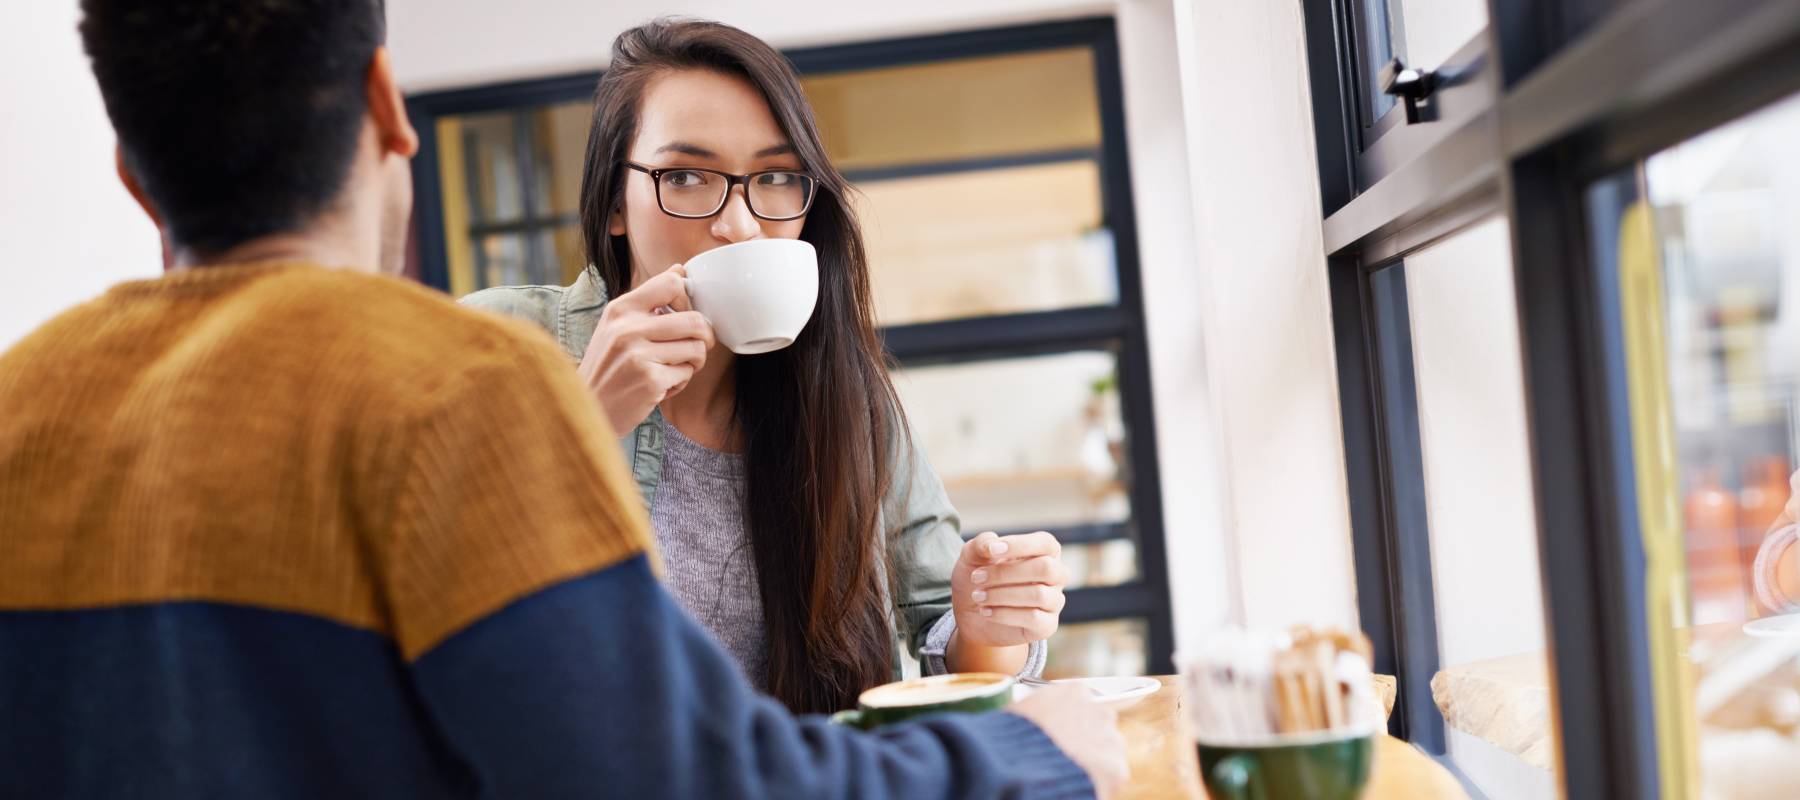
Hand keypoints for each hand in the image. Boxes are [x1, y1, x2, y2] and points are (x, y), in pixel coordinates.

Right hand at [576, 266, 715, 433]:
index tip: (685, 315)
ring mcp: (638, 355)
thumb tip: (680, 269)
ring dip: (693, 362)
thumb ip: (648, 299)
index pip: (672, 283)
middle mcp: (628, 328)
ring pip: (697, 348)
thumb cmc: (608, 366)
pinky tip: (661, 387)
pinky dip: (680, 382)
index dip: (689, 300)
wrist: (587, 407)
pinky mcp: (650, 380)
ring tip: (674, 368)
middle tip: (695, 348)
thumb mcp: (617, 325)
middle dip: (704, 338)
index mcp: (621, 309)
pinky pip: (686, 373)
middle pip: (695, 320)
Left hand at [952, 531, 1067, 647]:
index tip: (991, 551)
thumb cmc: (979, 578)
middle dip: (1006, 573)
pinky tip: (986, 611)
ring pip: (1039, 595)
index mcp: (1045, 551)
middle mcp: (1056, 575)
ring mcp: (1054, 601)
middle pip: (1045, 568)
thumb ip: (981, 543)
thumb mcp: (972, 556)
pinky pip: (1034, 618)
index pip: (1045, 543)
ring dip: (1001, 595)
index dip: (1020, 545)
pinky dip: (1004, 614)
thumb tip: (992, 544)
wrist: (972, 614)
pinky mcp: (1047, 625)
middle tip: (976, 577)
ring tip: (977, 596)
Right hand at [1009, 684, 1127, 797]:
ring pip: (1107, 751)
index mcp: (1074, 692)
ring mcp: (1111, 739)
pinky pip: (1110, 777)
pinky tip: (1077, 783)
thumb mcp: (1018, 711)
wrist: (1022, 765)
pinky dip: (1098, 783)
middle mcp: (1099, 710)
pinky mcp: (1116, 769)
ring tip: (1069, 773)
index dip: (1068, 722)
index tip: (1059, 735)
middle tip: (1065, 756)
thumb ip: (1035, 710)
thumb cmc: (1011, 737)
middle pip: (1097, 726)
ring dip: (1093, 761)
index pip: (1079, 704)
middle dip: (1084, 740)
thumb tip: (1031, 719)